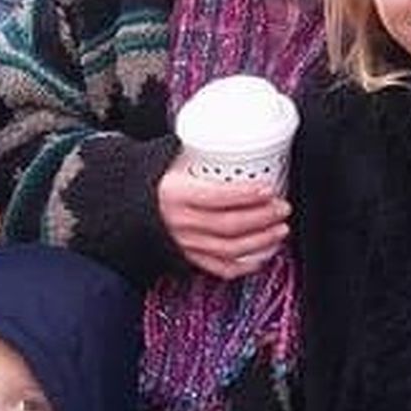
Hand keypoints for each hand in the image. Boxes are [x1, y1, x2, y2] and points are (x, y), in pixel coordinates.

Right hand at [157, 151, 290, 280]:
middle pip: (228, 225)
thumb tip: (233, 141)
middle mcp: (180, 221)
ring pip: (229, 249)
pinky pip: (221, 268)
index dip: (246, 194)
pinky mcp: (188, 257)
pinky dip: (245, 265)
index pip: (216, 196)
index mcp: (175, 193)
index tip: (268, 189)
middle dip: (261, 218)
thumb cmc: (155, 179)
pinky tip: (261, 254)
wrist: (128, 205)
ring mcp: (185, 243)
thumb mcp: (172, 160)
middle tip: (282, 208)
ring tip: (280, 229)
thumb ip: (201, 153)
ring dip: (260, 241)